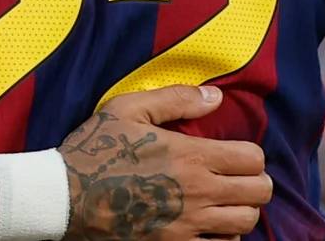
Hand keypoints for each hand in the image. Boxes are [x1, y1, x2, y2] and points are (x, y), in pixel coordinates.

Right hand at [60, 85, 271, 239]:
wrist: (64, 197)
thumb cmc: (94, 150)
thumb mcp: (125, 109)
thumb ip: (175, 99)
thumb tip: (216, 97)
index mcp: (191, 156)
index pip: (253, 158)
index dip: (249, 154)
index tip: (233, 154)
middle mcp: (199, 192)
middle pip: (259, 192)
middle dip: (253, 182)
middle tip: (234, 178)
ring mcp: (190, 224)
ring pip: (247, 221)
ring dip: (240, 210)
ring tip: (222, 202)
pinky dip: (223, 237)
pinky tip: (207, 225)